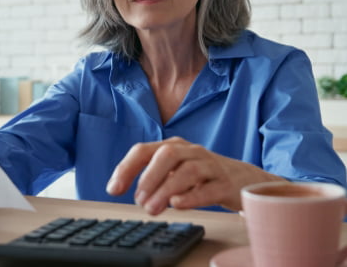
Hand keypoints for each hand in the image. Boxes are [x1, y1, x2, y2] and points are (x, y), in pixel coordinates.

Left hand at [106, 136, 282, 214]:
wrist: (242, 178)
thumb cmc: (201, 175)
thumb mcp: (174, 170)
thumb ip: (152, 176)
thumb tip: (125, 189)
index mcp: (173, 146)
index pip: (144, 150)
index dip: (126, 168)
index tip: (113, 189)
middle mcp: (191, 151)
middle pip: (167, 154)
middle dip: (149, 176)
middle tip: (138, 200)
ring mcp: (210, 165)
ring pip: (188, 171)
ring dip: (166, 189)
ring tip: (152, 208)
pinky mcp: (225, 183)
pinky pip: (209, 188)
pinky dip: (192, 196)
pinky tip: (177, 204)